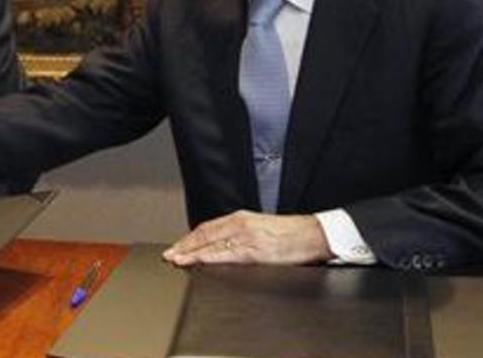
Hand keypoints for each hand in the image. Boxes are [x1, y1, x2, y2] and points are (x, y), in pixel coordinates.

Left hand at [162, 210, 332, 265]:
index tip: (176, 248)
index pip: (207, 229)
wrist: (314, 234)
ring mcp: (247, 237)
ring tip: (176, 260)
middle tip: (168, 256)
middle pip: (205, 235)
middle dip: (184, 246)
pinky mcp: (256, 250)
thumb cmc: (291, 235)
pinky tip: (199, 262)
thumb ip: (240, 237)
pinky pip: (227, 254)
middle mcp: (241, 224)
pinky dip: (210, 258)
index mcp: (241, 219)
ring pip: (212, 244)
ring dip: (192, 253)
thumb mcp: (260, 230)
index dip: (189, 239)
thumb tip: (220, 249)